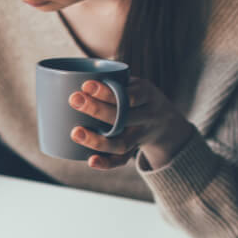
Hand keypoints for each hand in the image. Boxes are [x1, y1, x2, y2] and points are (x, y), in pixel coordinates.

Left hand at [68, 77, 193, 169]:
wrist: (169, 124)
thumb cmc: (139, 97)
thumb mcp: (135, 84)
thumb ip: (113, 81)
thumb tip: (69, 75)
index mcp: (147, 95)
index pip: (130, 94)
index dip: (108, 91)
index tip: (86, 84)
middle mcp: (147, 117)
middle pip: (123, 117)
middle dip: (97, 109)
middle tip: (74, 100)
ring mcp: (141, 136)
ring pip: (121, 142)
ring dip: (98, 140)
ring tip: (75, 132)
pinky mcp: (134, 151)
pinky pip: (122, 160)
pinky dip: (106, 162)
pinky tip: (90, 161)